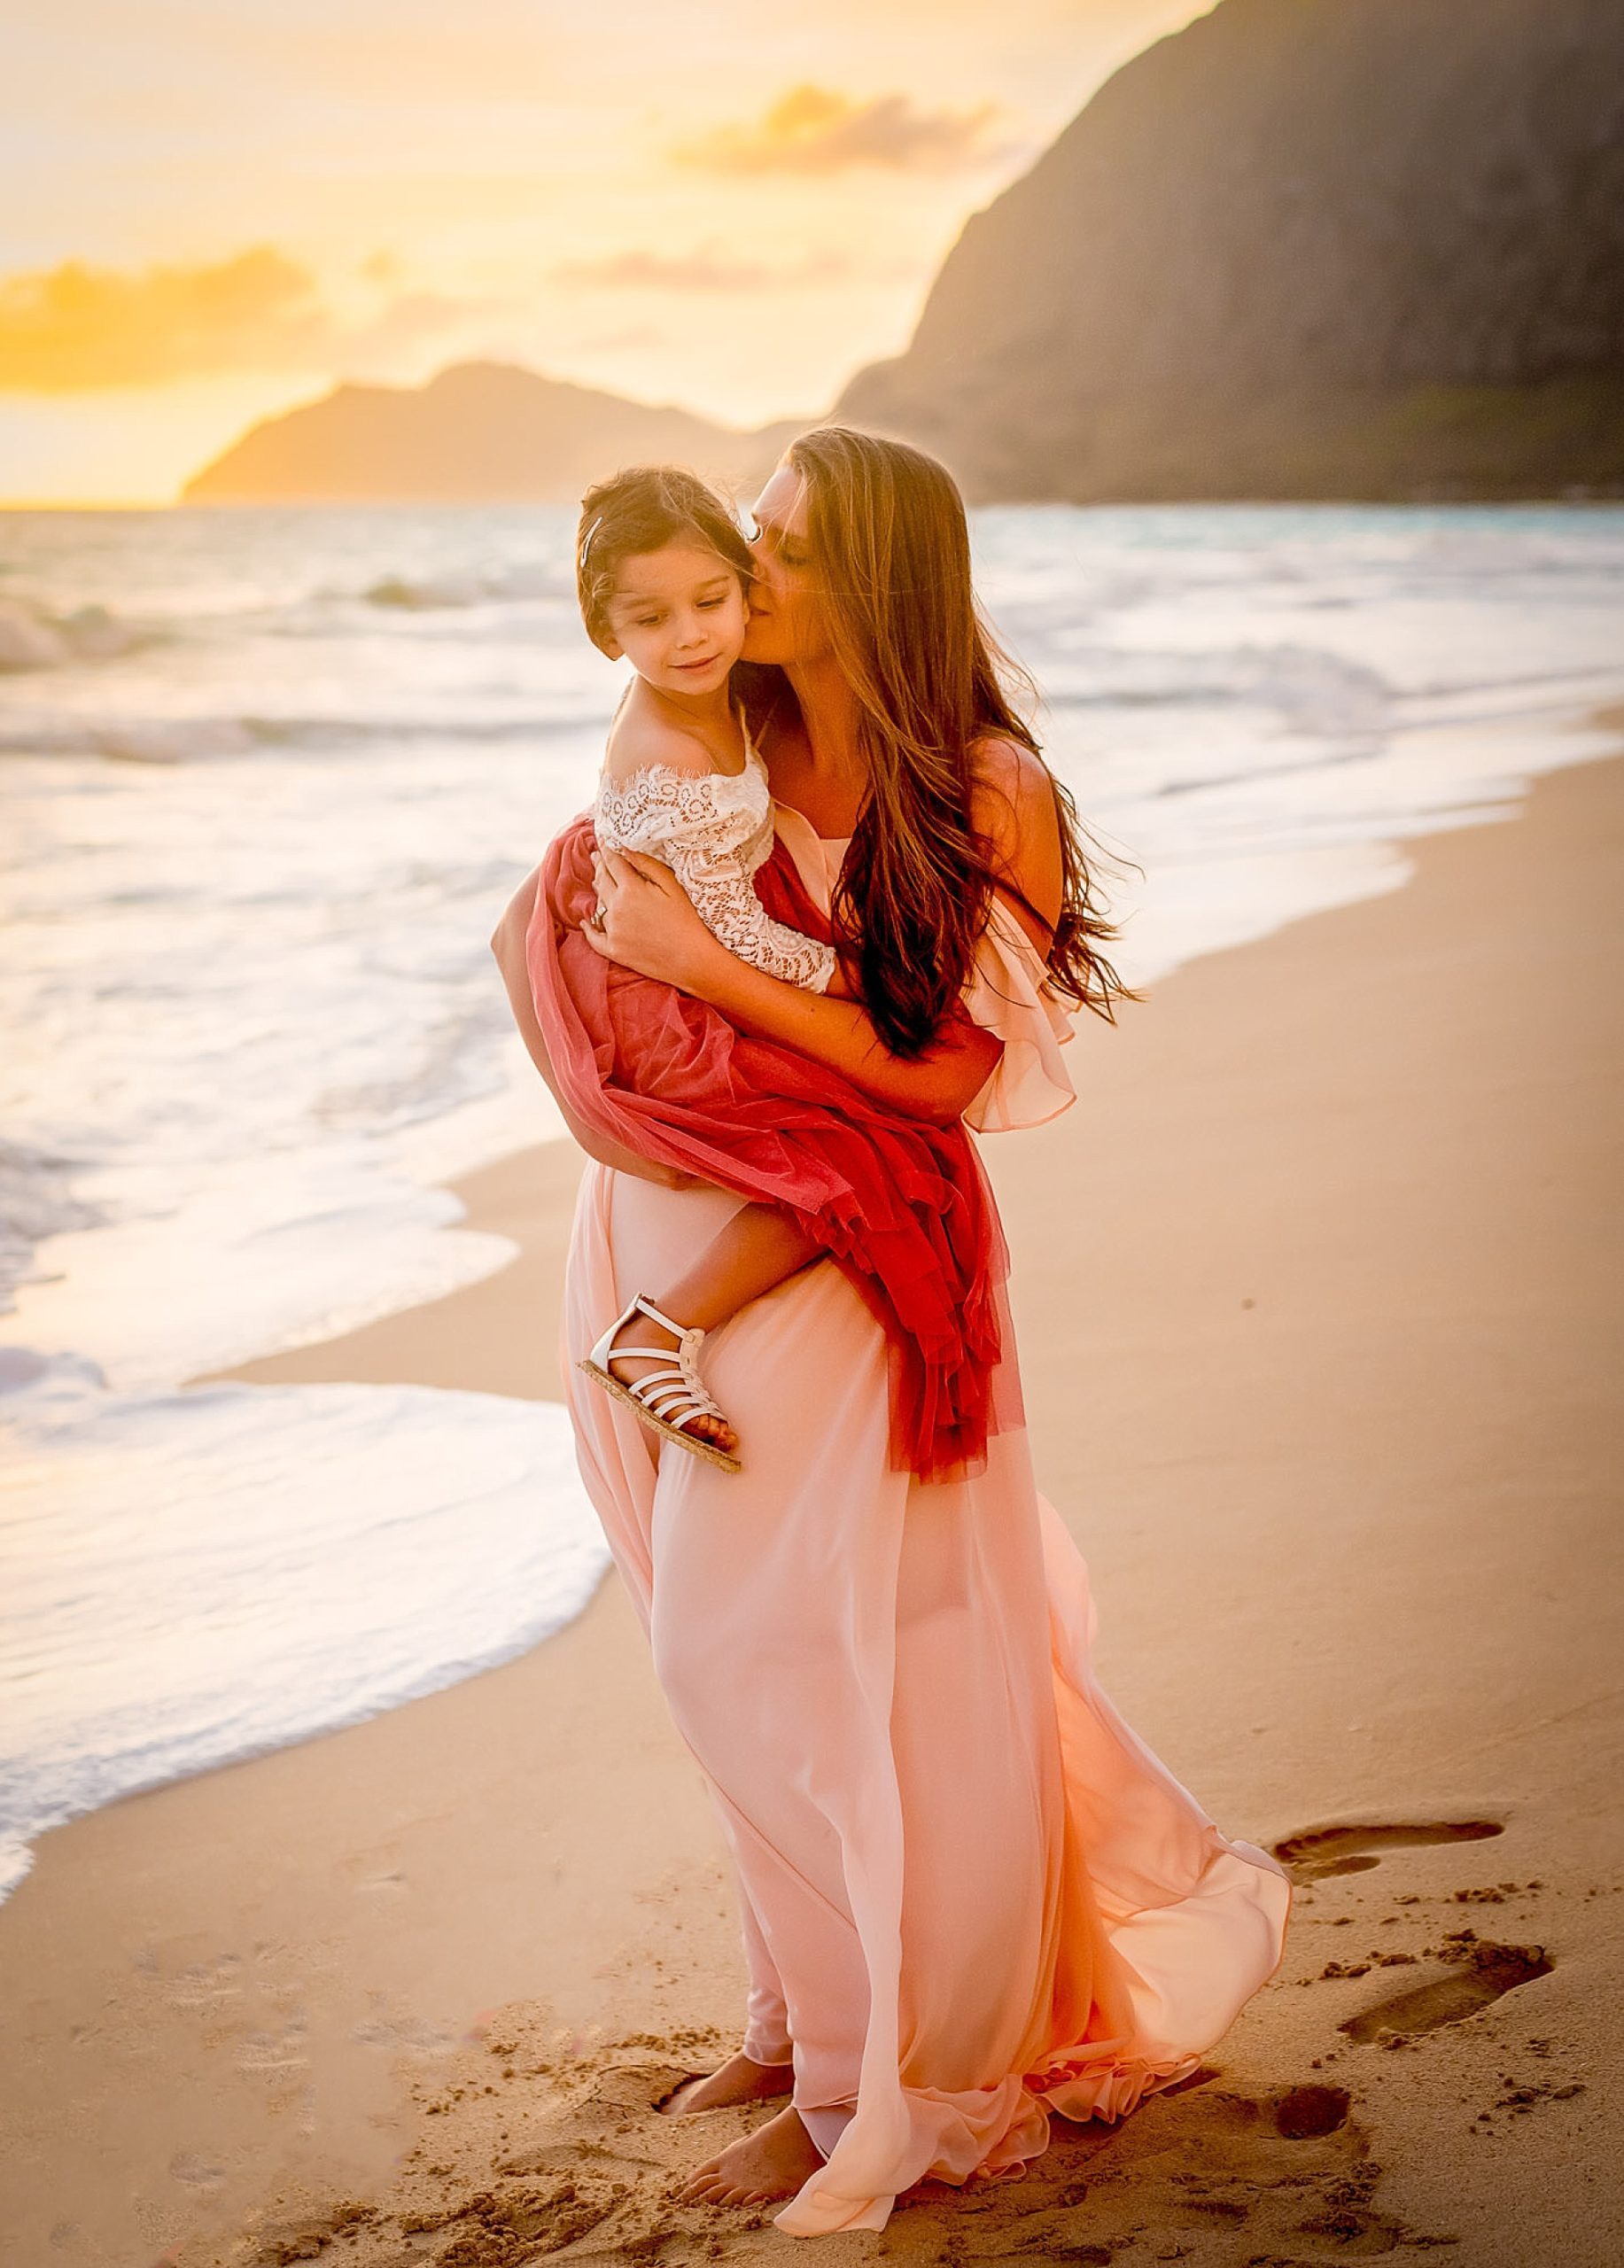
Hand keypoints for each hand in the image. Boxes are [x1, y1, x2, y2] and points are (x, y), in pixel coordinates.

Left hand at [581, 848, 719, 990]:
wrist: (693, 960)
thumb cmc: (688, 920)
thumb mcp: (672, 885)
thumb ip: (647, 865)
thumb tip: (625, 848)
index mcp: (630, 889)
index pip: (612, 862)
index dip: (606, 848)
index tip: (602, 838)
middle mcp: (616, 908)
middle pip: (601, 880)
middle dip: (599, 865)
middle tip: (596, 856)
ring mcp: (613, 931)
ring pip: (598, 904)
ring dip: (598, 891)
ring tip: (599, 880)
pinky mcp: (614, 950)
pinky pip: (594, 937)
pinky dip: (589, 928)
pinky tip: (585, 922)